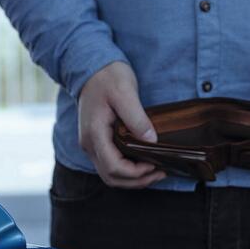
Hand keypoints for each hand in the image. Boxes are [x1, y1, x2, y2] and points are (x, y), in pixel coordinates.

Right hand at [78, 62, 165, 187]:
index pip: (114, 167)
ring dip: (132, 179)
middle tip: (160, 173)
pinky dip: (127, 170)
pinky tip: (142, 163)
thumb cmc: (107, 77)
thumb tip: (151, 140)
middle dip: (137, 181)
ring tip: (154, 171)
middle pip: (111, 177)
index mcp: (95, 134)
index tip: (154, 165)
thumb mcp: (125, 92)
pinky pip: (110, 165)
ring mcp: (91, 145)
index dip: (136, 172)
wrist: (91, 68)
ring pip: (110, 175)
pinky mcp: (97, 142)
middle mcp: (89, 144)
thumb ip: (137, 118)